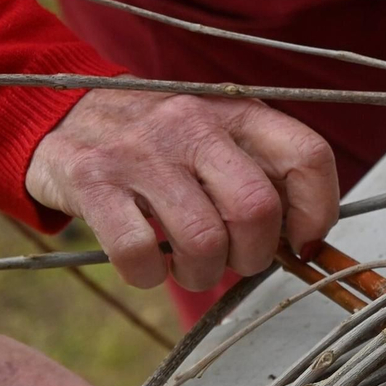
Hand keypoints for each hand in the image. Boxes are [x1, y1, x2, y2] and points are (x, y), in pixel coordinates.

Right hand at [26, 88, 338, 291]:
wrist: (66, 111)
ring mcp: (142, 152)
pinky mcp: (92, 181)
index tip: (304, 243)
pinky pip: (139, 252)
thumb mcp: (220, 134)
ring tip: (192, 266)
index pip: (308, 156)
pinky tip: (149, 264)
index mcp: (238, 112)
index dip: (318, 211)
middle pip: (257, 207)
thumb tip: (309, 239)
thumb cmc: (164, 140)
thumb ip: (265, 173)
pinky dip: (150, 275)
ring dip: (204, 273)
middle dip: (255, 255)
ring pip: (203, 239)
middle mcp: (194, 124)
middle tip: (238, 261)